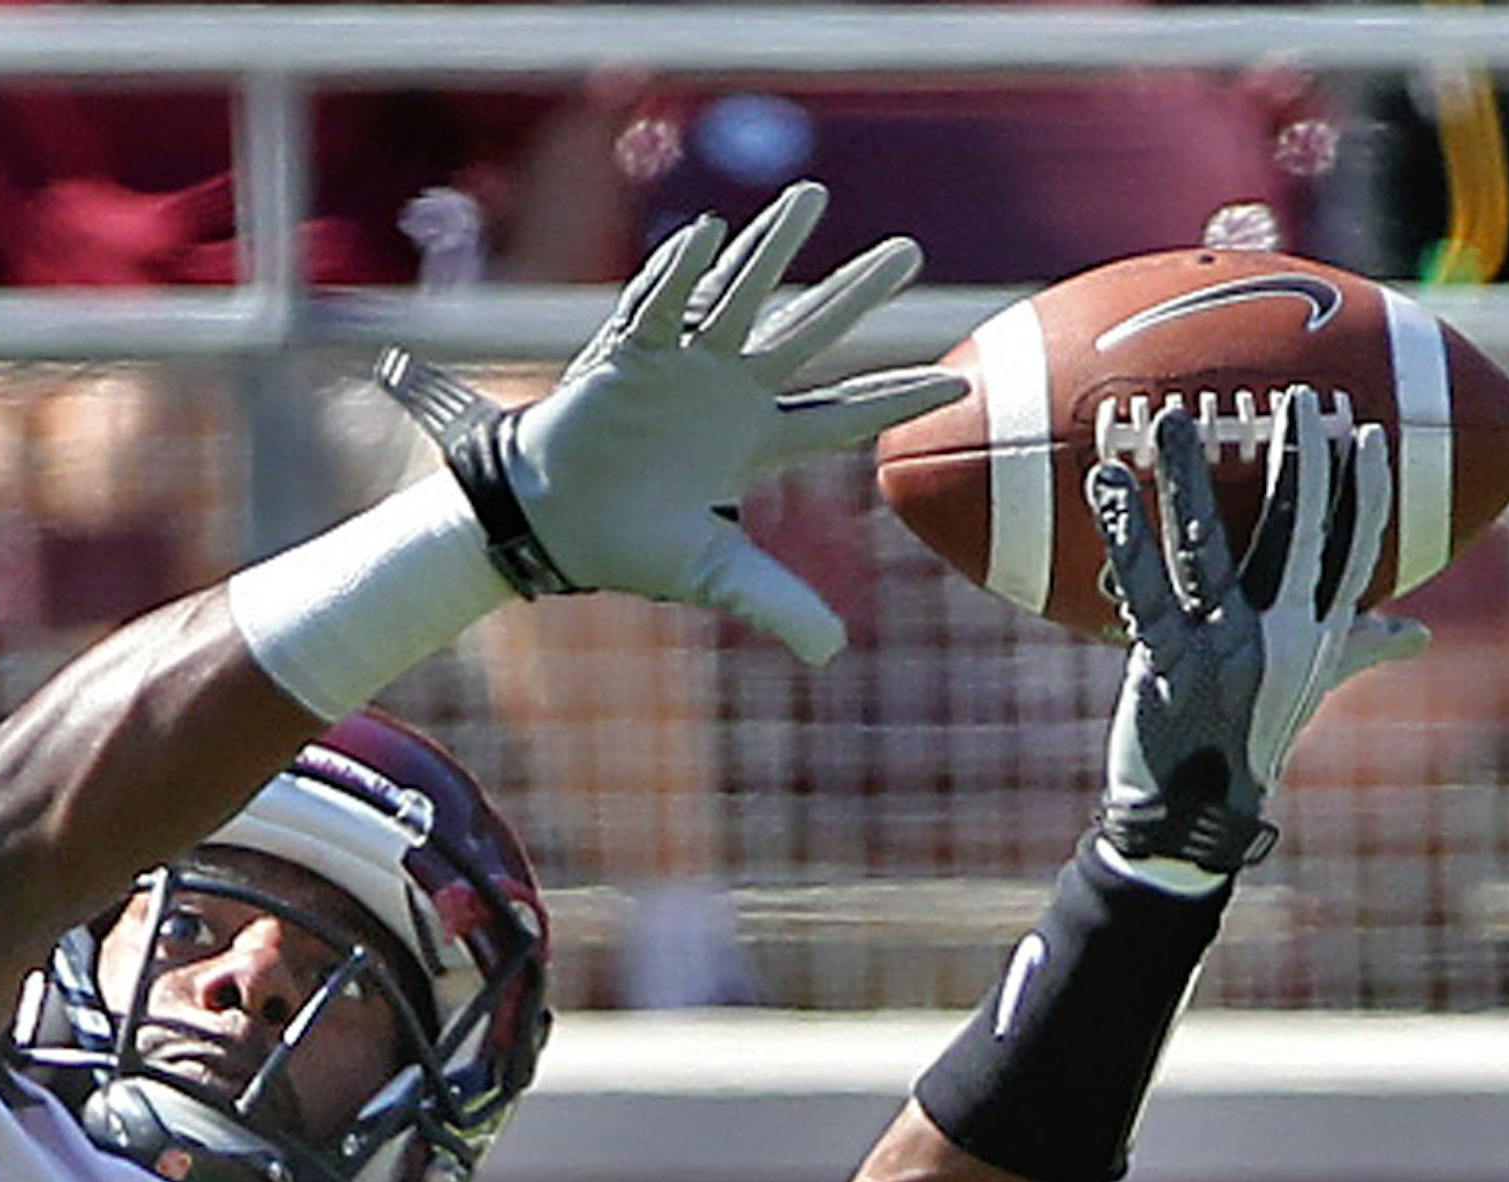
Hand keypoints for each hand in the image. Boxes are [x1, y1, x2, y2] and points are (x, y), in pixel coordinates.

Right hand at [377, 181, 963, 663]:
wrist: (550, 524)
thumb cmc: (630, 545)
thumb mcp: (713, 574)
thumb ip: (774, 601)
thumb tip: (832, 655)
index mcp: (758, 438)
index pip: (842, 414)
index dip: (895, 398)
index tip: (958, 383)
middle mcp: (730, 390)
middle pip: (806, 333)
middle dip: (856, 293)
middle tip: (910, 253)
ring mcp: (681, 365)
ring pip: (739, 296)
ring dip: (772, 248)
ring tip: (810, 199)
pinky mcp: (626, 354)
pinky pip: (658, 306)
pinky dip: (680, 274)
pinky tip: (708, 236)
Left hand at [1090, 385, 1429, 871]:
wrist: (1194, 817)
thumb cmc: (1244, 740)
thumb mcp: (1305, 689)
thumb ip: (1354, 648)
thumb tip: (1416, 633)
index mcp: (1317, 636)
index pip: (1353, 548)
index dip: (1362, 490)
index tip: (1363, 432)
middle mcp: (1282, 635)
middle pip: (1296, 531)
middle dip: (1298, 460)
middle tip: (1296, 397)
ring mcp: (1225, 647)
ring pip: (1208, 545)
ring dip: (1190, 477)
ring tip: (1172, 420)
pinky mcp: (1168, 661)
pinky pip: (1145, 586)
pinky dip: (1124, 534)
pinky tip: (1107, 487)